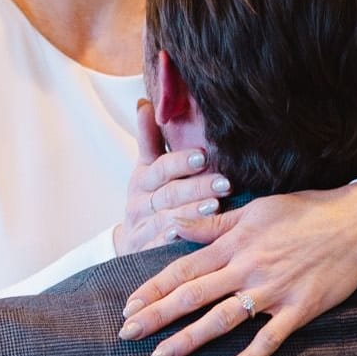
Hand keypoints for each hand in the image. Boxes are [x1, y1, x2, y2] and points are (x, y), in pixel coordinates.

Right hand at [112, 98, 236, 255]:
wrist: (131, 241)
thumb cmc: (149, 198)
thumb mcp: (147, 168)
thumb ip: (150, 138)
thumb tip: (145, 103)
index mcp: (142, 180)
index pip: (161, 167)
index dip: (181, 162)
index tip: (203, 156)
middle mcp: (140, 203)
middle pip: (169, 194)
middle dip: (197, 188)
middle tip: (225, 183)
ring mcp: (142, 229)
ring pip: (167, 219)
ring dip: (192, 213)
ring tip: (216, 206)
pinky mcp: (146, 252)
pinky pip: (160, 247)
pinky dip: (175, 242)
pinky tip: (191, 237)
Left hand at [117, 183, 356, 355]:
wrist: (356, 222)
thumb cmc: (304, 211)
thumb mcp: (254, 209)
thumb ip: (213, 224)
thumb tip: (175, 224)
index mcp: (234, 243)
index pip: (183, 268)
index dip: (153, 288)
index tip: (128, 306)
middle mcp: (247, 268)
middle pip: (192, 295)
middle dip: (156, 316)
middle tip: (126, 335)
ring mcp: (272, 291)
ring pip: (221, 318)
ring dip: (189, 339)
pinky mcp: (298, 309)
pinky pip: (269, 339)